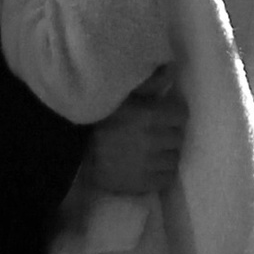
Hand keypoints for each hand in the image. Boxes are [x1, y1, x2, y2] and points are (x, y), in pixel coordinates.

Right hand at [84, 75, 186, 198]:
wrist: (73, 152)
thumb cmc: (97, 119)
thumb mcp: (122, 94)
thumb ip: (149, 82)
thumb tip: (172, 69)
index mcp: (149, 114)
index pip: (181, 114)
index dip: (172, 114)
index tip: (162, 115)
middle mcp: (153, 139)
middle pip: (178, 137)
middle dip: (168, 134)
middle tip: (154, 134)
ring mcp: (149, 164)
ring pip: (173, 159)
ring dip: (165, 154)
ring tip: (150, 152)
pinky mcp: (143, 184)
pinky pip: (167, 178)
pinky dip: (161, 173)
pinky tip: (148, 167)